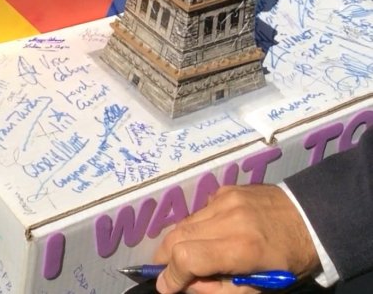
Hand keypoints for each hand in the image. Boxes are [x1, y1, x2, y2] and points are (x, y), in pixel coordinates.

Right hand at [154, 185, 320, 293]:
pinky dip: (196, 226)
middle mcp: (228, 218)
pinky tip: (208, 235)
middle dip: (164, 258)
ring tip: (183, 256)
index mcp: (240, 248)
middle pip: (177, 236)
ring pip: (184, 222)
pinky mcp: (225, 189)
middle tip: (164, 272)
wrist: (310, 218)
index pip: (187, 258)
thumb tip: (184, 284)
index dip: (171, 275)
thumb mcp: (259, 289)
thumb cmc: (288, 262)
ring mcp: (225, 199)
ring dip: (178, 241)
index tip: (165, 287)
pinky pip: (200, 211)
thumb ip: (218, 289)